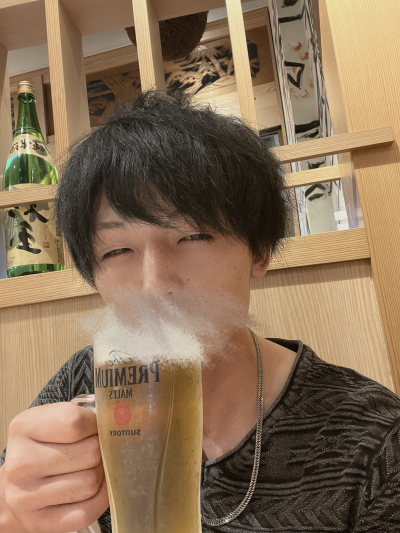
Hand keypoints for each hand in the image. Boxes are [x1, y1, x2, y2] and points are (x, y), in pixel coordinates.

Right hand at [0, 403, 108, 532]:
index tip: (94, 428)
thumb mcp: (52, 421)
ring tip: (88, 469)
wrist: (15, 486)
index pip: (75, 422)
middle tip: (93, 450)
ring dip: (99, 475)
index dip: (95, 424)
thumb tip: (119, 421)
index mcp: (24, 428)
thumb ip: (82, 416)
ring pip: (90, 482)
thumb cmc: (41, 448)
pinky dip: (98, 499)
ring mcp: (26, 496)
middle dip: (100, 450)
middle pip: (90, 452)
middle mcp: (20, 462)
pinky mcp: (39, 522)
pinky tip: (92, 489)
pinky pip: (86, 511)